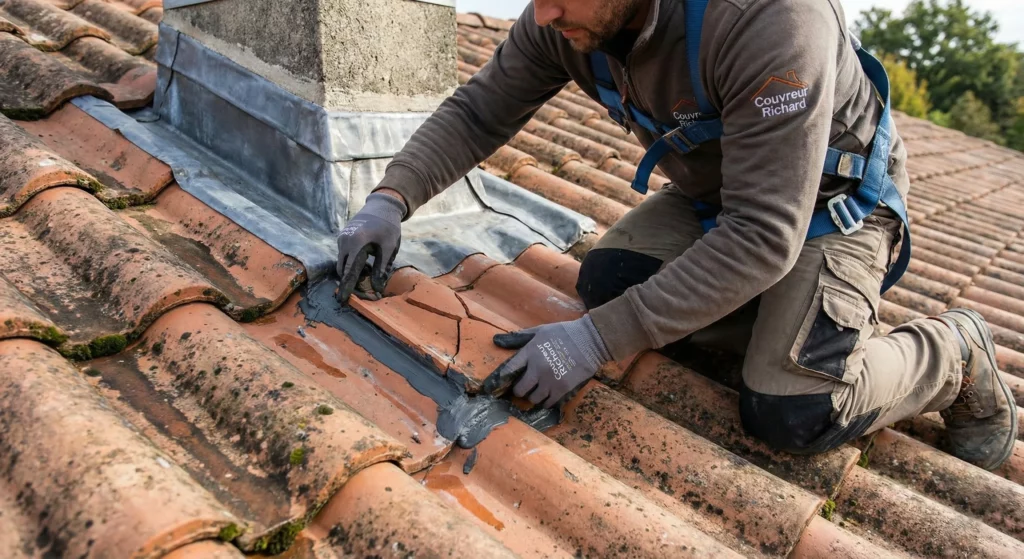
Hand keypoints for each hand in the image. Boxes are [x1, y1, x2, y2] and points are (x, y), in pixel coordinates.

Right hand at [336, 191, 405, 303]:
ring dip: (353, 273)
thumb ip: (382, 268)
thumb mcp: (389, 248)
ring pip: (343, 264)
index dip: (347, 287)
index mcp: (356, 243)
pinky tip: (367, 263)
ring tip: (370, 272)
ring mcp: (341, 239)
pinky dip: (352, 264)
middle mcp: (344, 241)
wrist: (381, 205)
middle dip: (351, 282)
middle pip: (343, 270)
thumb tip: (377, 289)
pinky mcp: (343, 238)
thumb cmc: (388, 226)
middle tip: (365, 291)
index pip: (349, 271)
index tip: (343, 301)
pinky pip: (344, 256)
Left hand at [486, 316, 610, 407]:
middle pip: (519, 389)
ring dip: (532, 397)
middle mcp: (537, 368)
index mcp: (529, 352)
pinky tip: (547, 396)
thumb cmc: (563, 333)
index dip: (501, 379)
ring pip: (532, 399)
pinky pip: (547, 403)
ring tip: (536, 391)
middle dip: (519, 390)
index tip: (498, 385)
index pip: (508, 370)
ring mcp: (550, 380)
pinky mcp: (562, 389)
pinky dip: (545, 402)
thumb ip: (519, 338)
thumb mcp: (539, 331)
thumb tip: (496, 340)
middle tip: (523, 388)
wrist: (590, 340)